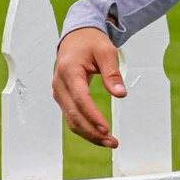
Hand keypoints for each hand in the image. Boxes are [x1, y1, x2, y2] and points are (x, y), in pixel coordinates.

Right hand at [52, 26, 124, 147]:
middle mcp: (60, 84)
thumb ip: (112, 73)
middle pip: (74, 115)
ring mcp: (59, 93)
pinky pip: (72, 117)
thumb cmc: (90, 42)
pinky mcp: (63, 98)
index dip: (93, 116)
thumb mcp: (106, 51)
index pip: (81, 99)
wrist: (75, 37)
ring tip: (109, 142)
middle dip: (93, 132)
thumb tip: (120, 94)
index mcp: (69, 71)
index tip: (106, 129)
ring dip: (89, 134)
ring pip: (71, 120)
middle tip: (112, 142)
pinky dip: (85, 128)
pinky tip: (99, 135)